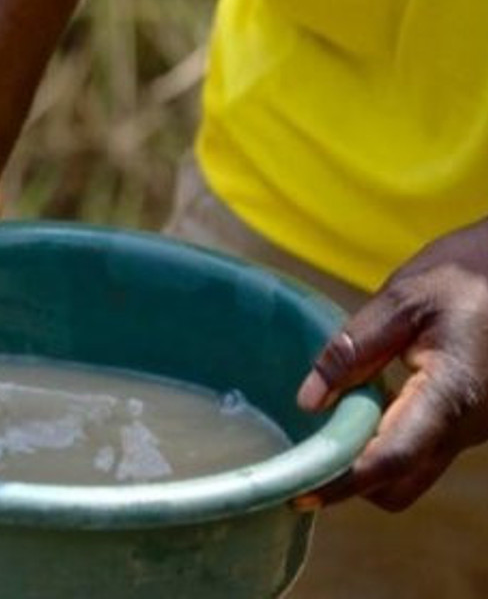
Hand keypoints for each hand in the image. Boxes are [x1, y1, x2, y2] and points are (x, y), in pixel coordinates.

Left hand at [295, 219, 487, 510]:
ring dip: (370, 460)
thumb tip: (307, 402)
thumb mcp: (403, 298)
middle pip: (399, 483)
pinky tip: (364, 406)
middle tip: (306, 455)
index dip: (341, 483)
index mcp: (449, 395)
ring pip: (413, 472)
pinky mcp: (470, 420)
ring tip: (331, 424)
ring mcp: (472, 428)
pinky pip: (424, 449)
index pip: (389, 459)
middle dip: (352, 481)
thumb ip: (353, 349)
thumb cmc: (467, 274)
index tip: (296, 493)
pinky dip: (389, 442)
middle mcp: (466, 426)